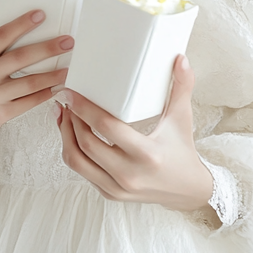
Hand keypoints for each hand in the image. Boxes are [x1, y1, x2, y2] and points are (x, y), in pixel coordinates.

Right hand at [0, 9, 72, 172]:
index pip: (0, 36)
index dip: (21, 24)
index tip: (40, 15)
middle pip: (19, 58)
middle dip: (46, 48)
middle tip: (68, 41)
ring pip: (29, 82)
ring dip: (52, 74)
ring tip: (69, 66)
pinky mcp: (2, 114)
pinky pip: (30, 101)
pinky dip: (46, 93)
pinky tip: (58, 86)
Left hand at [55, 55, 213, 212]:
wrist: (188, 191)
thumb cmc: (182, 151)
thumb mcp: (182, 119)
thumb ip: (181, 87)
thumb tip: (180, 59)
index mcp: (147, 154)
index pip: (107, 127)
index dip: (84, 108)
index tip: (70, 92)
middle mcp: (129, 174)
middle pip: (85, 143)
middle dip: (71, 119)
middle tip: (66, 99)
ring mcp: (117, 187)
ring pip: (76, 160)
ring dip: (65, 135)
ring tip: (64, 114)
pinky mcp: (109, 193)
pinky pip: (81, 171)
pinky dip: (72, 150)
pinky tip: (69, 133)